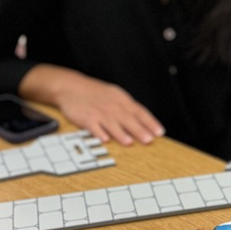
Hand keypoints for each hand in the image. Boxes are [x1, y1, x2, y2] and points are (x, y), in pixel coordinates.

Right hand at [19, 66, 164, 145]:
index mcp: (121, 100)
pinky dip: (99, 133)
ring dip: (120, 133)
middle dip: (139, 130)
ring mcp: (99, 112)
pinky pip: (94, 127)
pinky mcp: (86, 118)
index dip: (150, 122)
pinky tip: (105, 139)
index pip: (139, 111)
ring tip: (129, 142)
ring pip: (112, 124)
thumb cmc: (95, 92)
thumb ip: (128, 107)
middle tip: (149, 140)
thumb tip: (143, 121)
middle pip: (128, 119)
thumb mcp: (115, 95)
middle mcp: (112, 106)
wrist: (71, 87)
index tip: (159, 131)